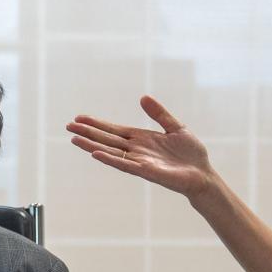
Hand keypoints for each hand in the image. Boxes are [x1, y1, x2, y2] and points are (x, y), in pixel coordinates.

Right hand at [66, 95, 219, 200]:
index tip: (79, 118)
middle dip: (88, 133)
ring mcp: (140, 161)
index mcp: (142, 138)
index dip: (97, 124)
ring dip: (92, 146)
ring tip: (74, 139)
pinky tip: (96, 154)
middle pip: (107, 139)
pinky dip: (110, 159)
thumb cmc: (191, 154)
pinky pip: (124, 164)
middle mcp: (136, 150)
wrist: (203, 174)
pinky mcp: (146, 171)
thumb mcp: (175, 127)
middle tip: (68, 126)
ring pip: (110, 152)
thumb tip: (143, 97)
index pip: (114, 130)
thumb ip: (159, 114)